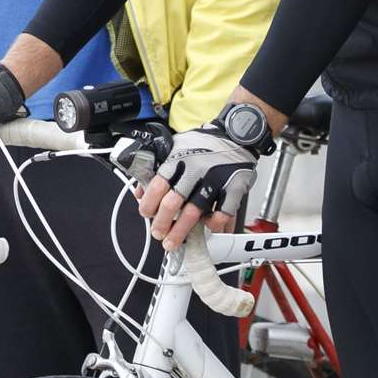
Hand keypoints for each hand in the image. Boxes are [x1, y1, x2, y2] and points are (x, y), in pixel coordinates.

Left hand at [136, 125, 258, 251]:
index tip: (146, 214)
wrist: (236, 134)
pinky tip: (207, 227)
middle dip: (161, 224)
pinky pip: (222, 214)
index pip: (157, 185)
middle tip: (157, 233)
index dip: (148, 204)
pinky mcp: (233, 188)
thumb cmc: (204, 143)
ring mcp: (215, 180)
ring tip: (173, 242)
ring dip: (181, 232)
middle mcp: (195, 170)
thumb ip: (157, 168)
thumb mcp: (175, 147)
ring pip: (194, 213)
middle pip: (173, 203)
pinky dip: (213, 224)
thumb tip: (140, 191)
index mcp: (178, 159)